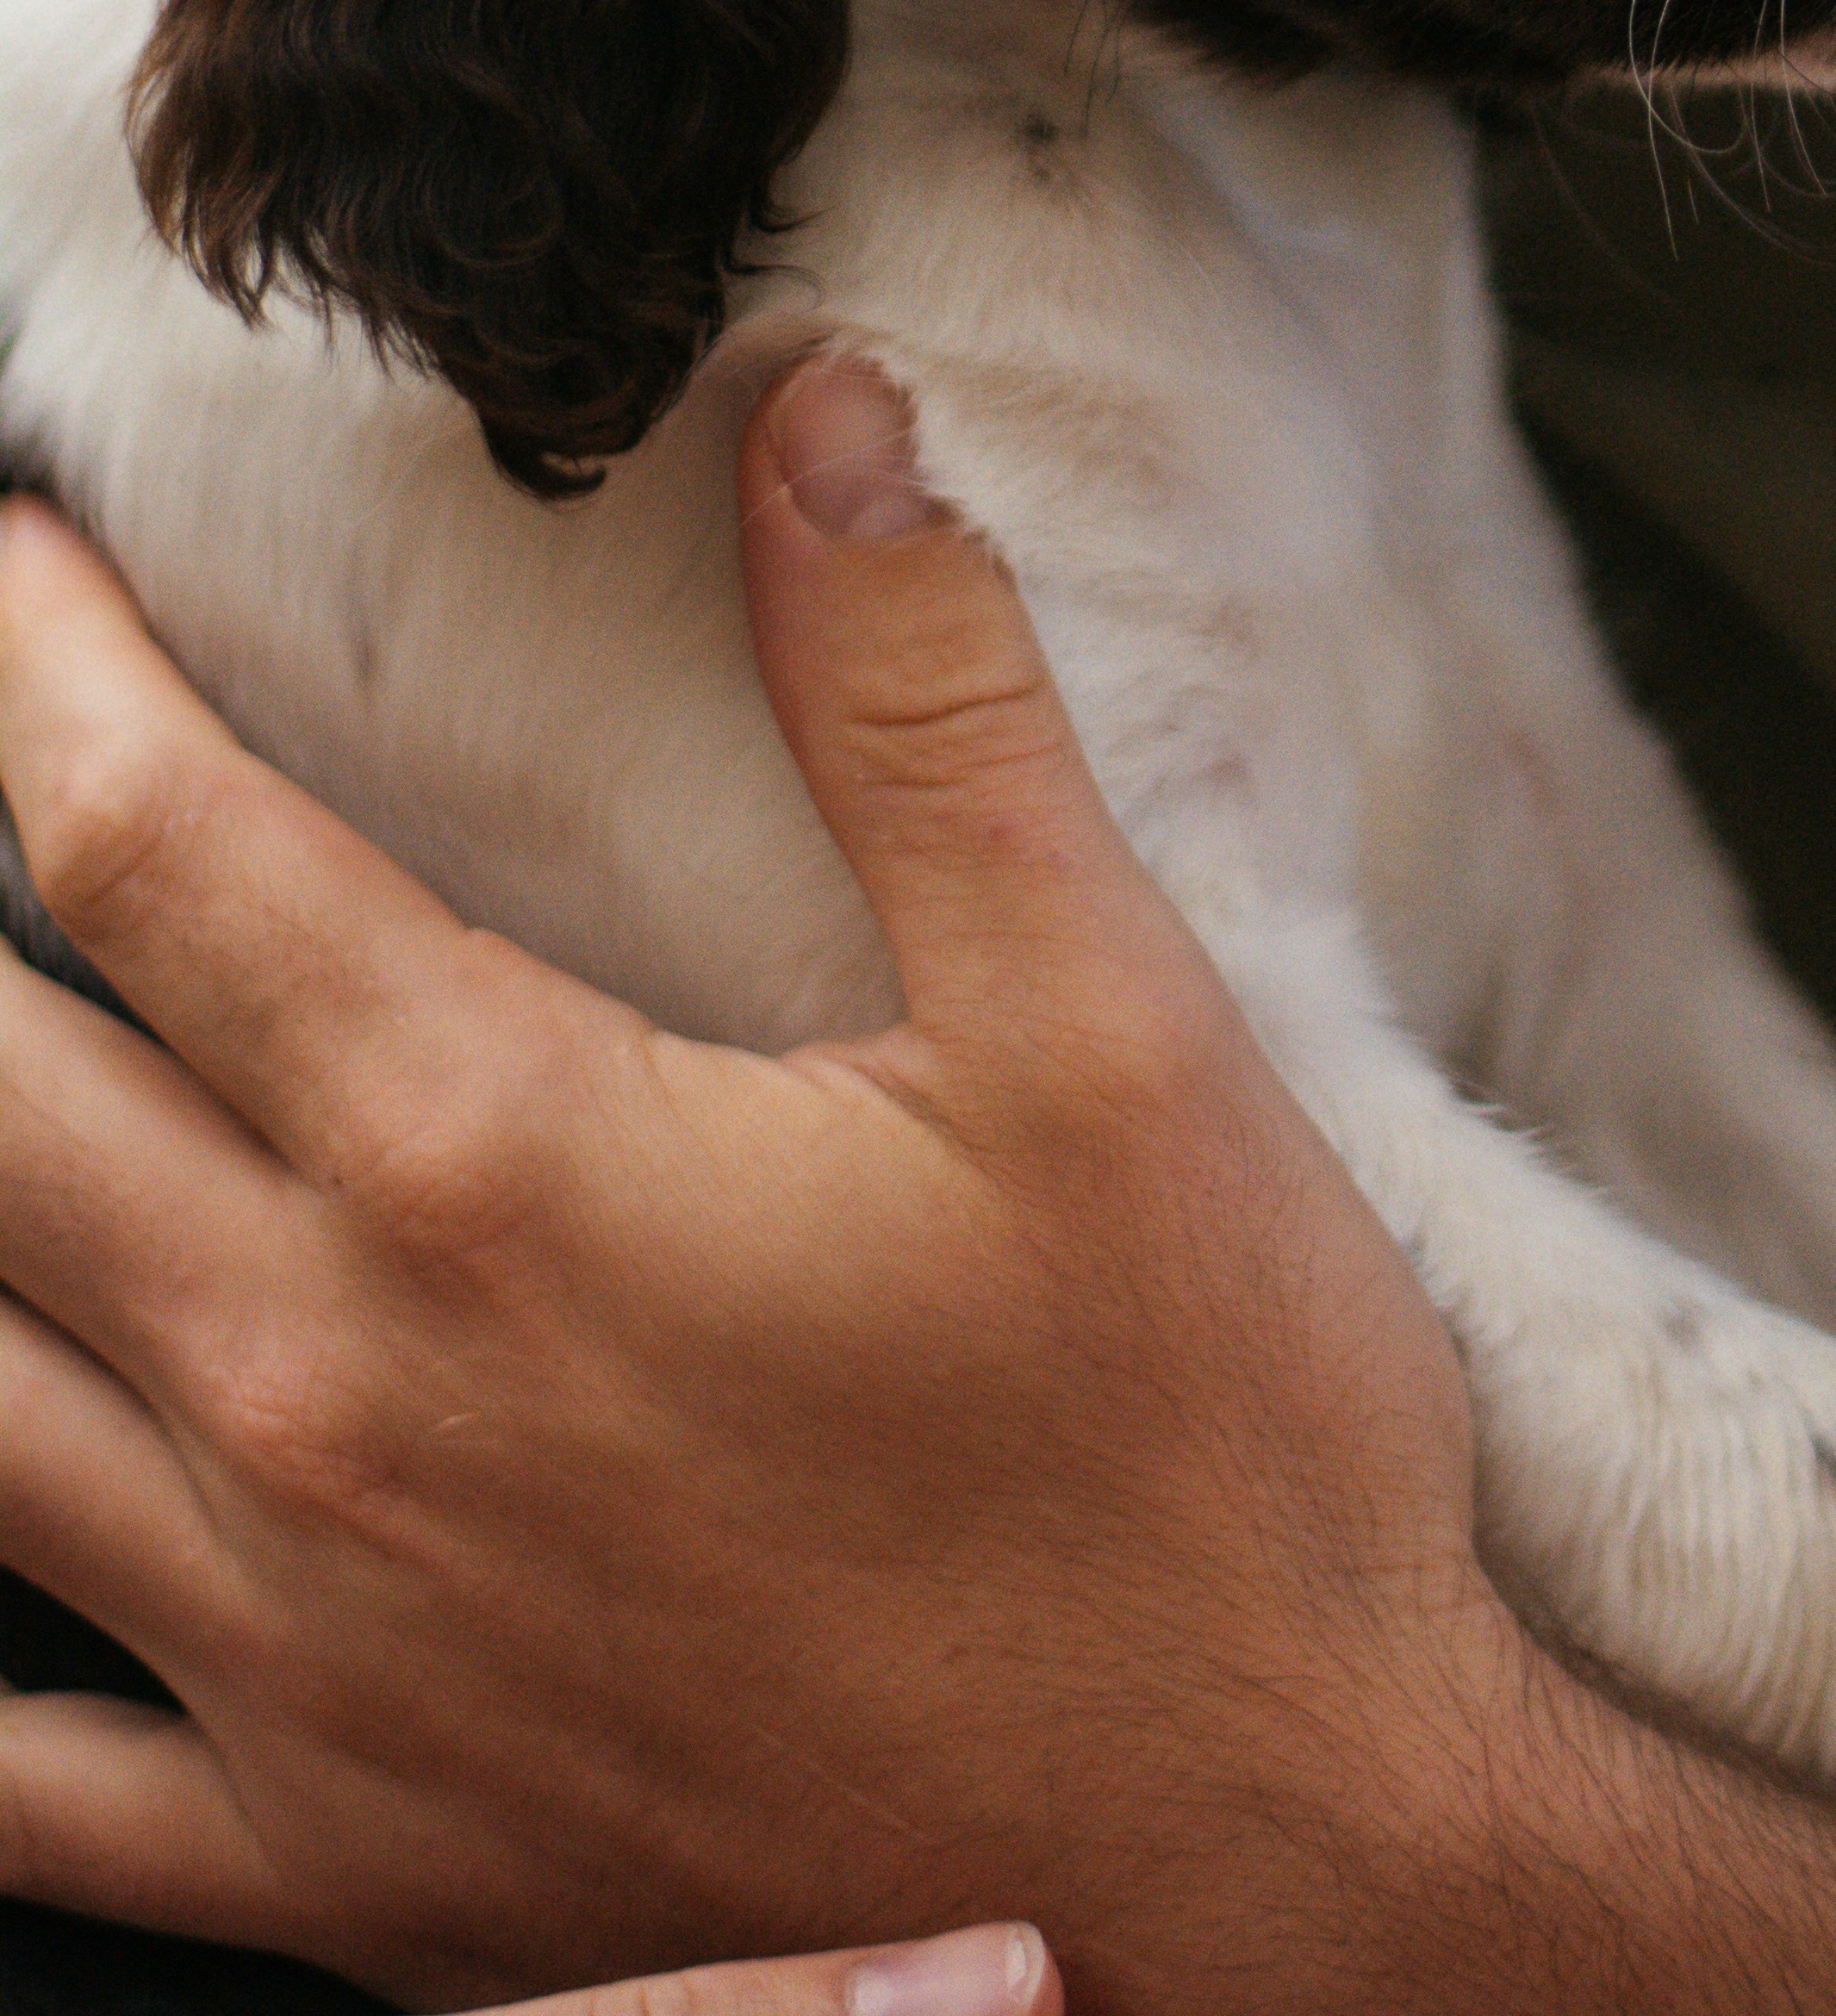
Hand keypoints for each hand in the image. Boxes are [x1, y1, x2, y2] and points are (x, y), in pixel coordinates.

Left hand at [0, 362, 1544, 2011]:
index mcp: (496, 1164)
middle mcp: (333, 1401)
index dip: (38, 664)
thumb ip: (928, 702)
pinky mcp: (338, 1867)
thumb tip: (820, 410)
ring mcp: (304, 1660)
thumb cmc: (1201, 1450)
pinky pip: (7, 1787)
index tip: (15, 559)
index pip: (149, 844)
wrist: (1266, 1884)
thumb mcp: (1113, 1027)